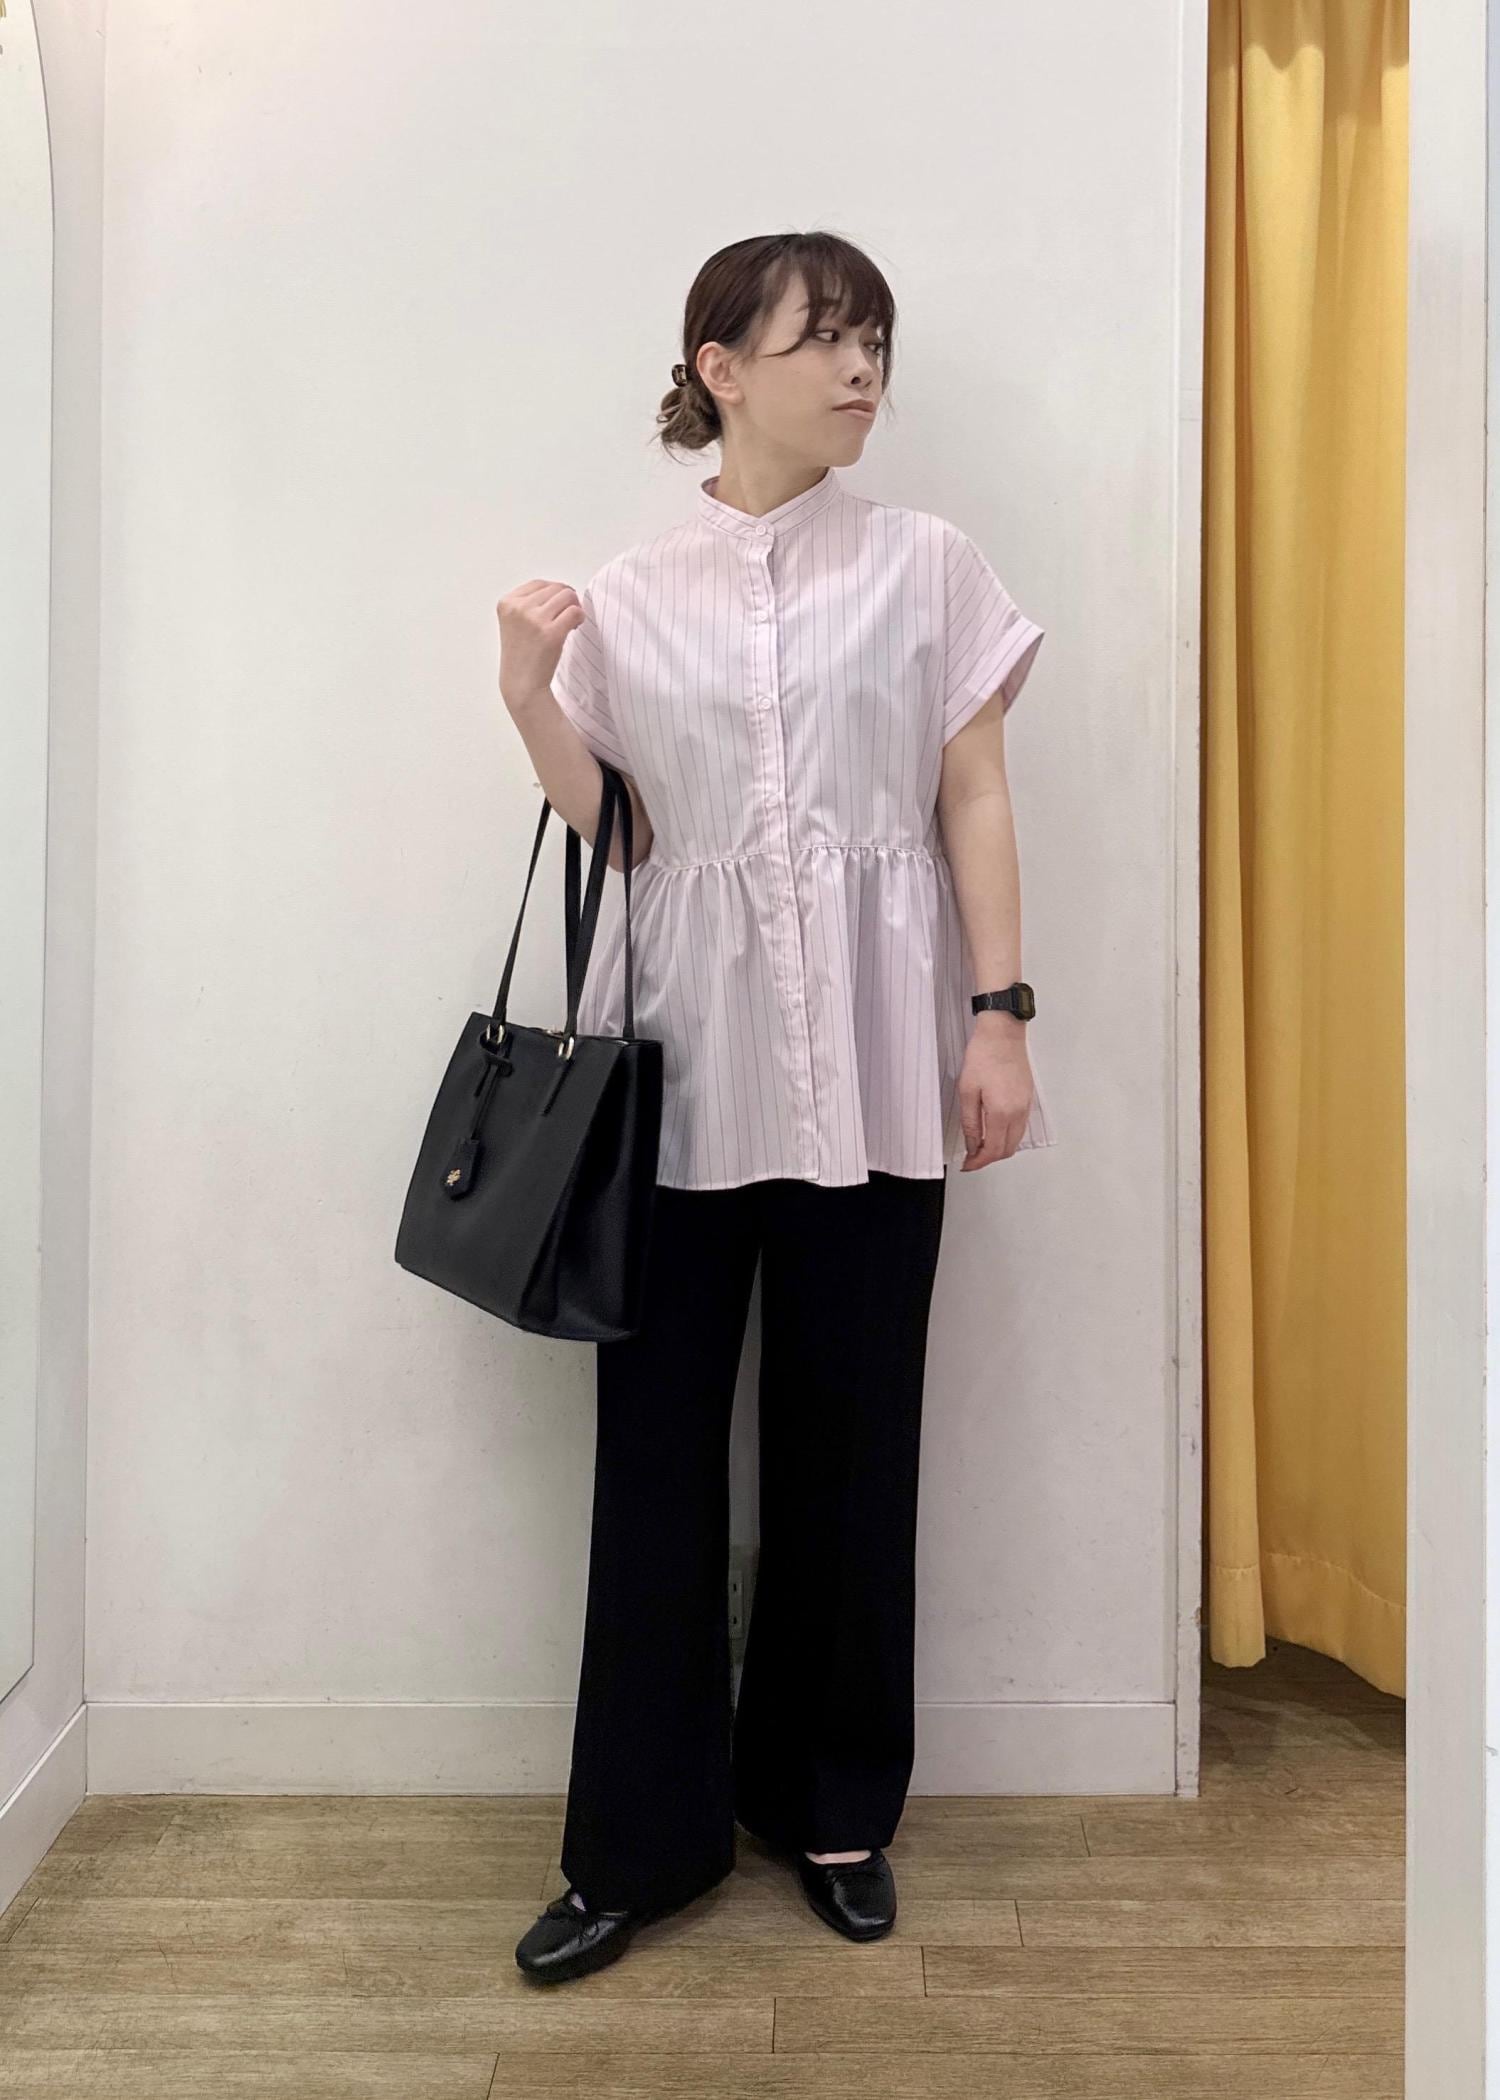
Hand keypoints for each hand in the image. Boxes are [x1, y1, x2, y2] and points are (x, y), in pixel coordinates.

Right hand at [496, 580, 585, 712]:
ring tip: (571, 623)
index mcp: (507, 603)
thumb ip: (529, 603)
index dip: (554, 592)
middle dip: (566, 600)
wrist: (522, 684)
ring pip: (568, 596)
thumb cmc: (522, 655)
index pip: (538, 584)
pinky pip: (576, 612)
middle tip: (567, 616)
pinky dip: (580, 617)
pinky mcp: (551, 633)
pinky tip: (575, 628)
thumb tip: (561, 589)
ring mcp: (534, 620)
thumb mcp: (515, 622)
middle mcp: (519, 608)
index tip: (558, 606)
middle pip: (555, 588)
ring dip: (575, 607)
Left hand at [956, 1016, 1034, 1169]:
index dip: (979, 1162)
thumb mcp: (967, 1091)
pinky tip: (993, 1130)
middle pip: (1007, 1150)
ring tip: (980, 1146)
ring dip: (999, 1148)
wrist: (1002, 1033)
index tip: (967, 1164)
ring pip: (1015, 1140)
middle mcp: (1018, 1113)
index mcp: (1002, 1112)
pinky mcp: (1027, 1099)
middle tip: (971, 1158)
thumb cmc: (984, 1055)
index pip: (993, 1150)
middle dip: (989, 1159)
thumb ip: (970, 1122)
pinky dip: (1007, 1136)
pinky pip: (1020, 1127)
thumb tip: (973, 1144)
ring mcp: (1025, 1106)